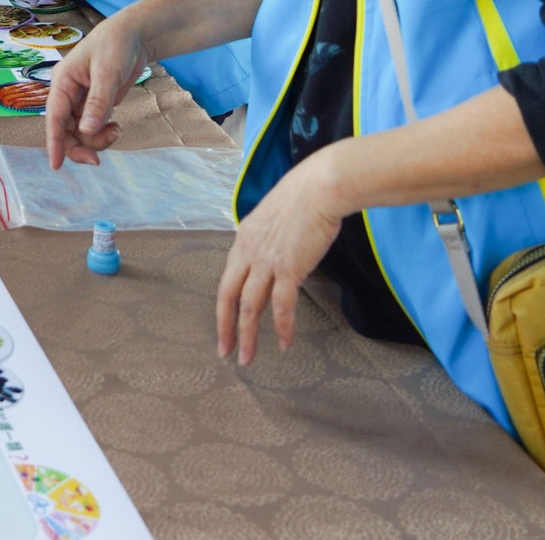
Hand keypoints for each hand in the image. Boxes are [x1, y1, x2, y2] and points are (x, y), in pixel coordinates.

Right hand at [44, 17, 151, 168]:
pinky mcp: (93, 103)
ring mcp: (80, 99)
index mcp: (62, 81)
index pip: (54, 117)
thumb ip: (97, 102)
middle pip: (65, 130)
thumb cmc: (116, 45)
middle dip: (80, 146)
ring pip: (79, 132)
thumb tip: (86, 131)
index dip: (54, 142)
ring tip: (116, 131)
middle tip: (98, 160)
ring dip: (95, 139)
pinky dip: (102, 133)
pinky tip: (115, 126)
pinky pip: (92, 127)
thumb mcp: (108, 72)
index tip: (56, 165)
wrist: (134, 35)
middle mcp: (67, 92)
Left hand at [215, 152, 347, 364]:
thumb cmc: (305, 198)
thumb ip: (268, 241)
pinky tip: (284, 344)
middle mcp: (248, 251)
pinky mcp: (289, 268)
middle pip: (228, 296)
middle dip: (225, 327)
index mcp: (243, 239)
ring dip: (248, 335)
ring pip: (250, 306)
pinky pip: (282, 306)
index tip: (223, 325)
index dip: (223, 305)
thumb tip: (277, 258)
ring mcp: (266, 261)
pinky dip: (282, 327)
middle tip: (225, 352)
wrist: (320, 187)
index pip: (227, 279)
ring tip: (248, 358)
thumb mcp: (275, 219)